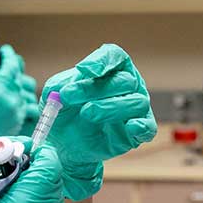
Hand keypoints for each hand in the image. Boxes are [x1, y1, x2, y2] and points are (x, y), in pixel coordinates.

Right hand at [0, 44, 38, 180]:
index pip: (11, 65)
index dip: (8, 55)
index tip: (4, 51)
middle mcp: (12, 101)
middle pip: (21, 76)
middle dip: (13, 67)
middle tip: (4, 65)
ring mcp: (18, 113)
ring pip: (28, 90)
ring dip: (19, 83)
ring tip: (7, 83)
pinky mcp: (19, 122)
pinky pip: (29, 105)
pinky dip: (23, 99)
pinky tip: (13, 98)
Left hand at [40, 44, 157, 200]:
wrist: (62, 145)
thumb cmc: (64, 112)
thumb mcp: (54, 94)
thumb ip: (59, 85)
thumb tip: (64, 86)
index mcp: (110, 70)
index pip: (115, 56)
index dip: (102, 60)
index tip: (82, 70)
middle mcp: (128, 86)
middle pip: (124, 80)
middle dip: (94, 88)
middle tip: (69, 96)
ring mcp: (135, 110)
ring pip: (136, 101)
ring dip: (110, 106)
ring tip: (86, 113)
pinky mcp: (135, 134)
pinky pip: (148, 128)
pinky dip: (142, 127)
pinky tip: (130, 127)